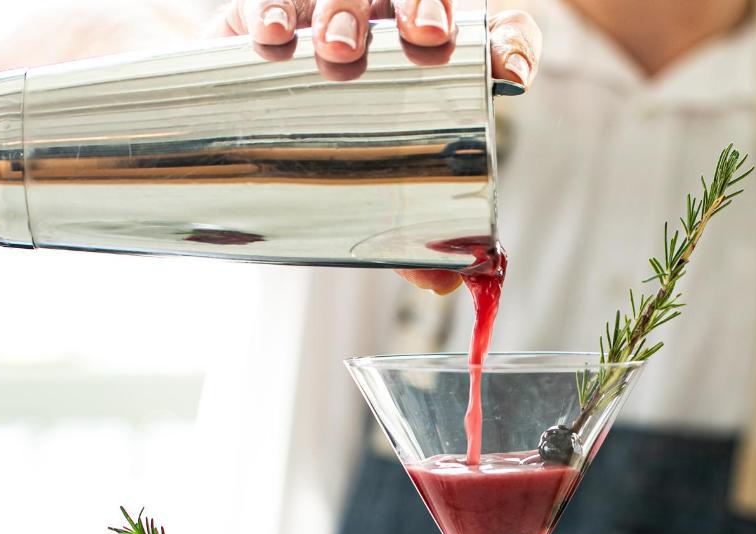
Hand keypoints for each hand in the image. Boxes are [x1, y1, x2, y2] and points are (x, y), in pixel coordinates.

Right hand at [210, 2, 541, 293]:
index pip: (490, 31)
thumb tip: (446, 283)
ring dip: (347, 11)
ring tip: (340, 50)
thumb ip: (414, 235)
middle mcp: (387, 24)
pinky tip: (271, 37)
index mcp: (433, 59)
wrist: (243, 121)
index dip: (509, 43)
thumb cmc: (332, 151)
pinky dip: (269, 11)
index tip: (512, 75)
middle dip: (426, 5)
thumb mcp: (378, 187)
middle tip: (427, 37)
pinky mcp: (267, 15)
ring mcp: (330, 13)